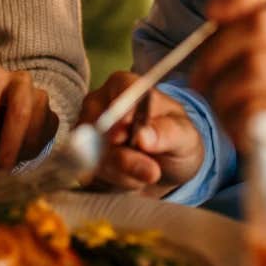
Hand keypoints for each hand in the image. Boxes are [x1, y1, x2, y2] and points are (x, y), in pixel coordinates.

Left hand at [0, 65, 58, 171]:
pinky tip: (15, 153)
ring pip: (35, 128)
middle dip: (9, 145)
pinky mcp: (52, 115)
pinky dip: (28, 153)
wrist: (1, 115)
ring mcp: (40, 96)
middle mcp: (19, 81)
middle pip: (20, 111)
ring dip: (18, 152)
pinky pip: (44, 139)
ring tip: (2, 162)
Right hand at [78, 71, 203, 196]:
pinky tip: (131, 178)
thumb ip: (168, 133)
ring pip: (93, 152)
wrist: (165, 166)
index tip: (126, 137)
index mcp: (125, 85)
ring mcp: (86, 129)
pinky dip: (114, 181)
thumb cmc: (175, 139)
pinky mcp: (81, 155)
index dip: (121, 113)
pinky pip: (89, 171)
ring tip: (146, 172)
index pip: (118, 90)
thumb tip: (143, 136)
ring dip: (123, 172)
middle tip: (152, 172)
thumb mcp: (184, 136)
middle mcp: (99, 102)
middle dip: (124, 156)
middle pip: (100, 125)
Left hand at [192, 0, 265, 150]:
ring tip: (218, 101)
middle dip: (215, 51)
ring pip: (256, 68)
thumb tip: (216, 13)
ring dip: (222, 88)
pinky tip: (237, 124)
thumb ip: (264, 23)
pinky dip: (235, 118)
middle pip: (262, 24)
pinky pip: (260, 111)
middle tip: (199, 74)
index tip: (212, 12)